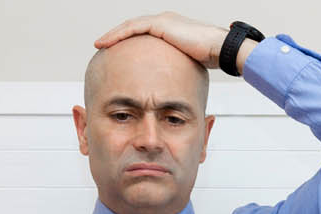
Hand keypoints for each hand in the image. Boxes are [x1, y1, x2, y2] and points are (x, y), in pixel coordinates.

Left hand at [94, 12, 229, 68]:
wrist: (220, 50)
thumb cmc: (209, 60)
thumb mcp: (186, 65)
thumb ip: (175, 69)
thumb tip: (170, 85)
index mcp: (171, 30)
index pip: (143, 34)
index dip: (128, 43)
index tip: (118, 54)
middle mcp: (165, 22)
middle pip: (134, 29)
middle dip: (118, 38)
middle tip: (103, 48)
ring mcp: (162, 21)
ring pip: (130, 27)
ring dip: (113, 36)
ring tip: (100, 45)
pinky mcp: (160, 24)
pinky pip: (132, 28)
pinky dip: (117, 35)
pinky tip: (106, 43)